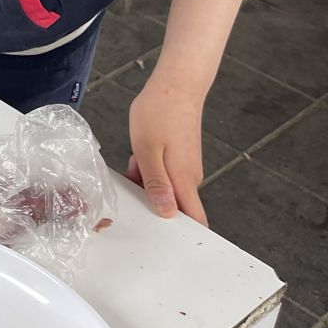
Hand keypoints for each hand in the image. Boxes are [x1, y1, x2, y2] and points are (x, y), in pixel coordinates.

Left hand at [127, 69, 207, 223]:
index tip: (166, 242)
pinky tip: (137, 155)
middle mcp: (189, 177)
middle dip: (152, 204)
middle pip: (175, 205)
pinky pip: (164, 173)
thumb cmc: (159, 114)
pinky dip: (148, 169)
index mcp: (184, 180)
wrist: (176, 85)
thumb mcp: (147, 150)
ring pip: (165, 187)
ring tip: (133, 164)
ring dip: (147, 183)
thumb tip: (166, 212)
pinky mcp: (180, 156)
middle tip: (132, 189)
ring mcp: (186, 166)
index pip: (195, 218)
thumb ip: (156, 182)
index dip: (184, 234)